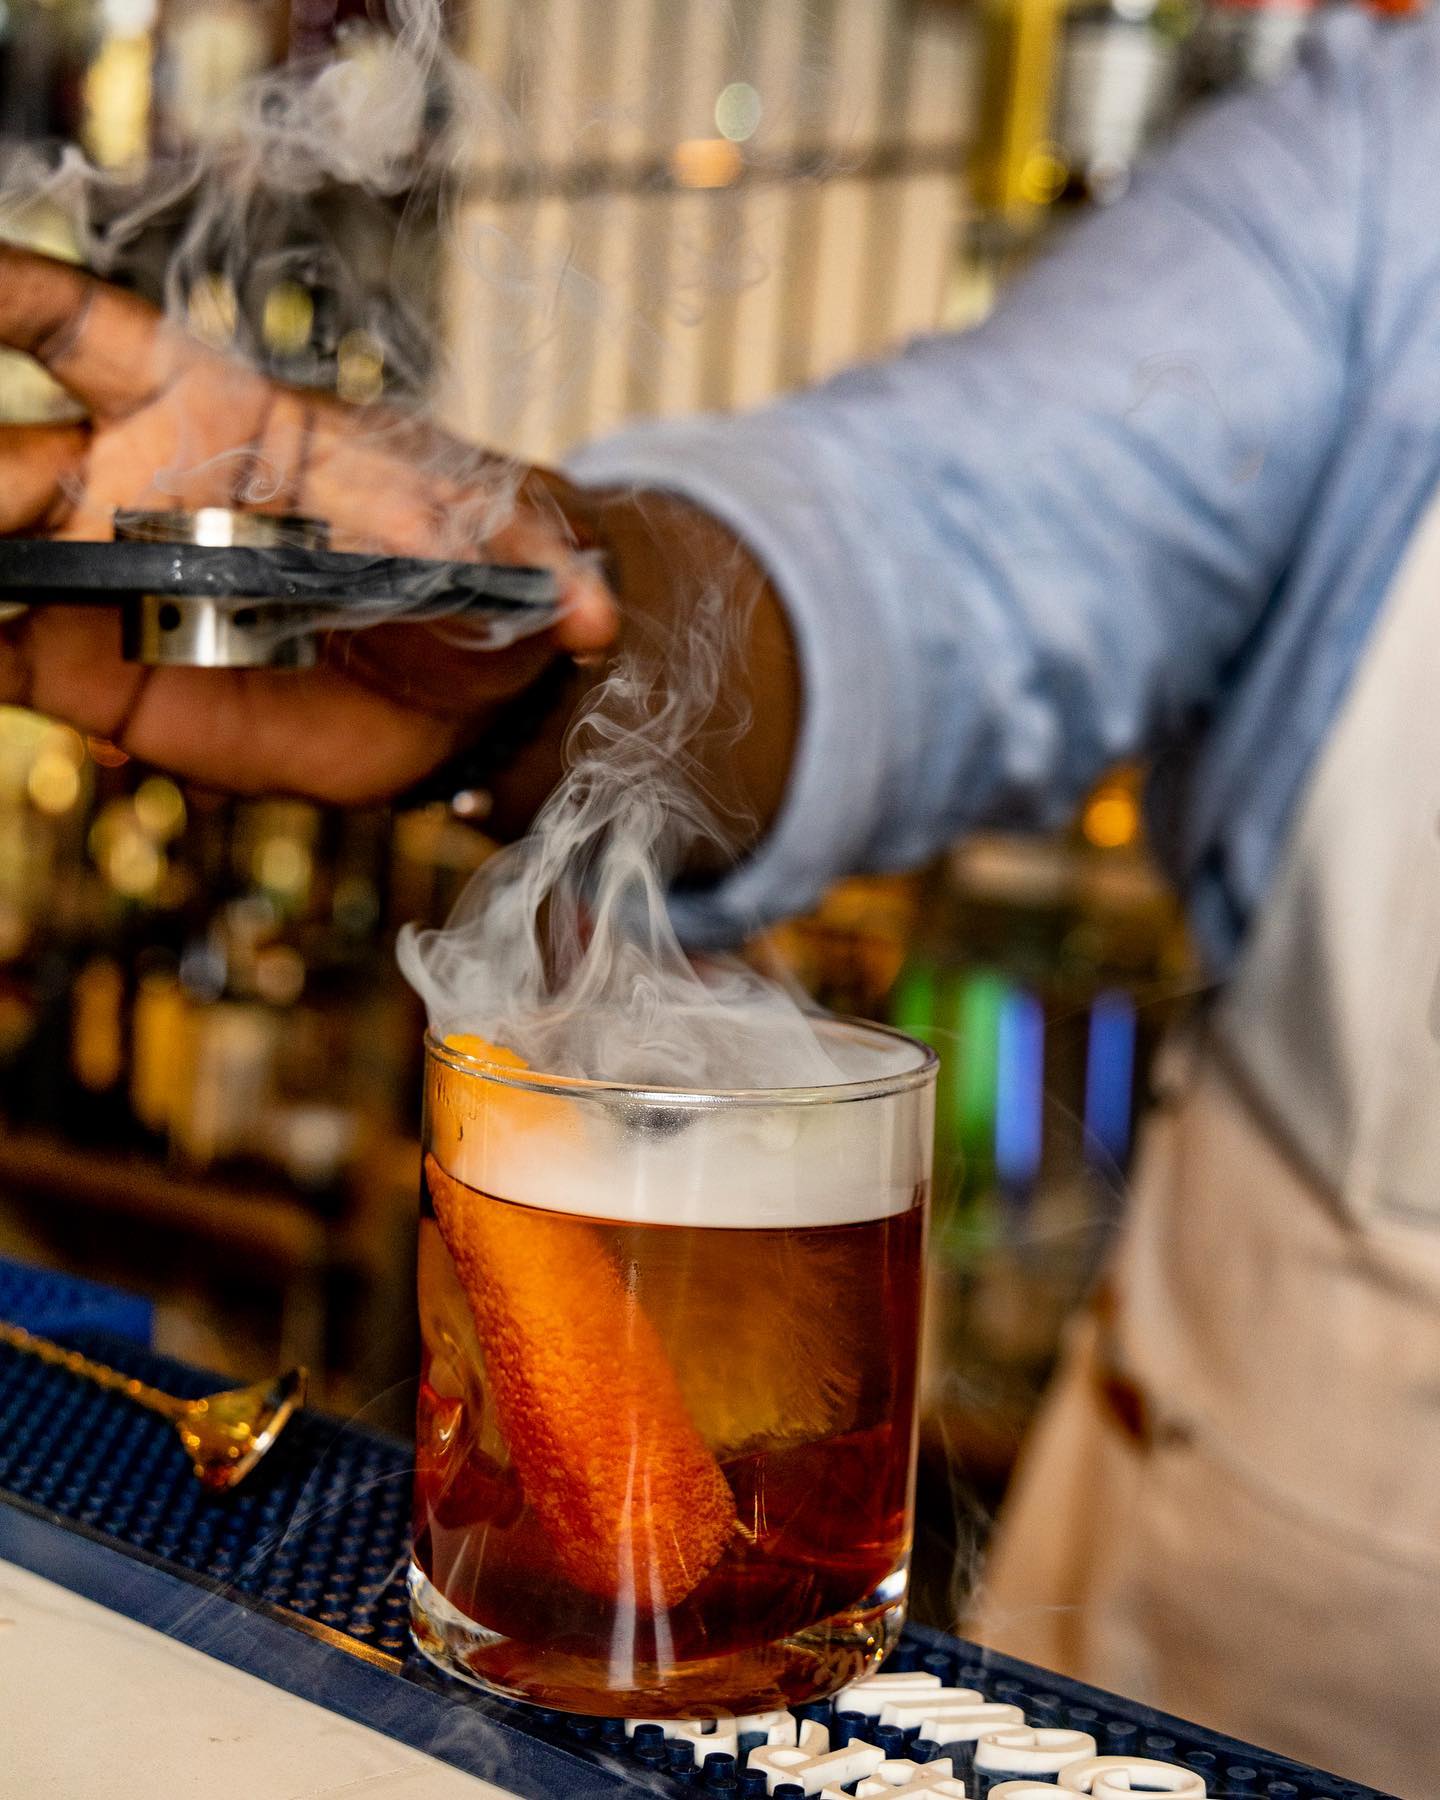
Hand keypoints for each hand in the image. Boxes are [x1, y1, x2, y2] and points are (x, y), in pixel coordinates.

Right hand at [0, 246, 616, 804]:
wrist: (463, 687)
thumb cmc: (472, 573)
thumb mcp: (506, 548)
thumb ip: (532, 560)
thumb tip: (599, 613)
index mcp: (216, 416)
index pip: (85, 334)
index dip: (11, 297)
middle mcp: (140, 493)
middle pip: (13, 462)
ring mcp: (117, 592)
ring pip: (0, 563)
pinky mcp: (114, 684)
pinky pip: (18, 664)